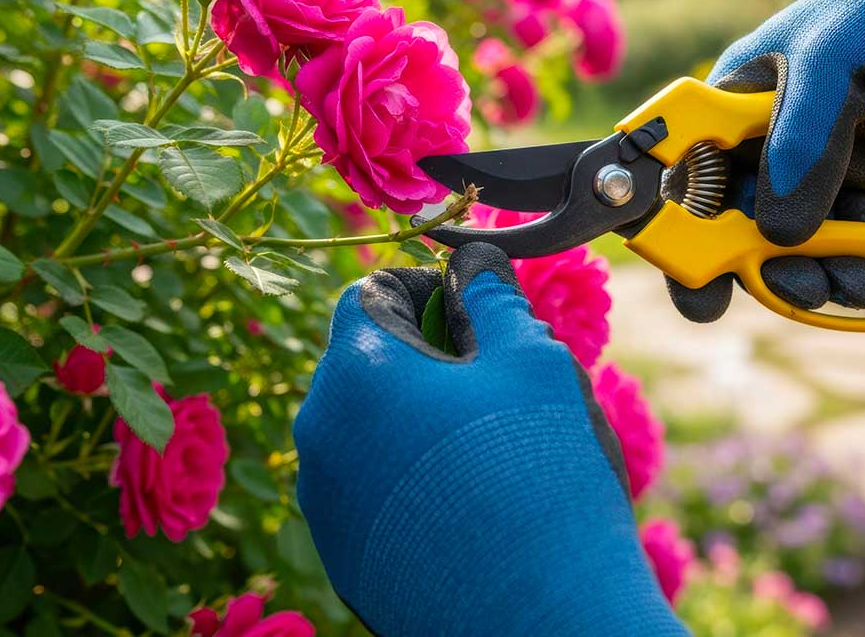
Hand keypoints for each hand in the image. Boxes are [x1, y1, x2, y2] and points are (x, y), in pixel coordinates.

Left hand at [293, 244, 685, 636]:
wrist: (544, 621)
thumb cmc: (542, 476)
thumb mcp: (533, 360)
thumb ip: (491, 296)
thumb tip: (471, 263)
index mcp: (357, 373)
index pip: (371, 293)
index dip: (428, 290)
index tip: (477, 317)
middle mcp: (320, 436)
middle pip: (366, 362)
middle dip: (426, 357)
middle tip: (497, 386)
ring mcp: (326, 506)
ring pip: (367, 428)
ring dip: (418, 418)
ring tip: (491, 450)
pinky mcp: (346, 560)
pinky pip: (370, 490)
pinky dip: (411, 478)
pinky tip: (472, 503)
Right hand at [667, 0, 864, 322]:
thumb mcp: (834, 63)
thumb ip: (803, 145)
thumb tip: (778, 236)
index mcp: (731, 101)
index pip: (687, 178)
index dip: (685, 240)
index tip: (704, 293)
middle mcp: (764, 135)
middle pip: (742, 222)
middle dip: (770, 267)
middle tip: (808, 292)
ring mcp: (813, 157)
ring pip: (800, 238)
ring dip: (827, 273)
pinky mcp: (862, 172)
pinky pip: (852, 234)